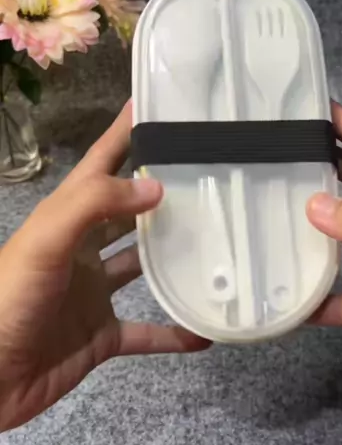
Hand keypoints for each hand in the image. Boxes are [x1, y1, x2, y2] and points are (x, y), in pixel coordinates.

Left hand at [0, 102, 208, 432]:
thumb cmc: (9, 299)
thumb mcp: (45, 240)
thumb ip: (95, 205)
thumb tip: (156, 187)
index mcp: (66, 219)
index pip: (101, 164)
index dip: (126, 134)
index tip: (161, 106)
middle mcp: (82, 250)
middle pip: (128, 213)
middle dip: (162, 194)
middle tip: (211, 176)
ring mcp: (92, 294)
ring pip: (141, 267)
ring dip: (174, 258)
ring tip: (218, 243)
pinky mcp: (99, 337)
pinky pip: (145, 333)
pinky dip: (174, 333)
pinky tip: (205, 331)